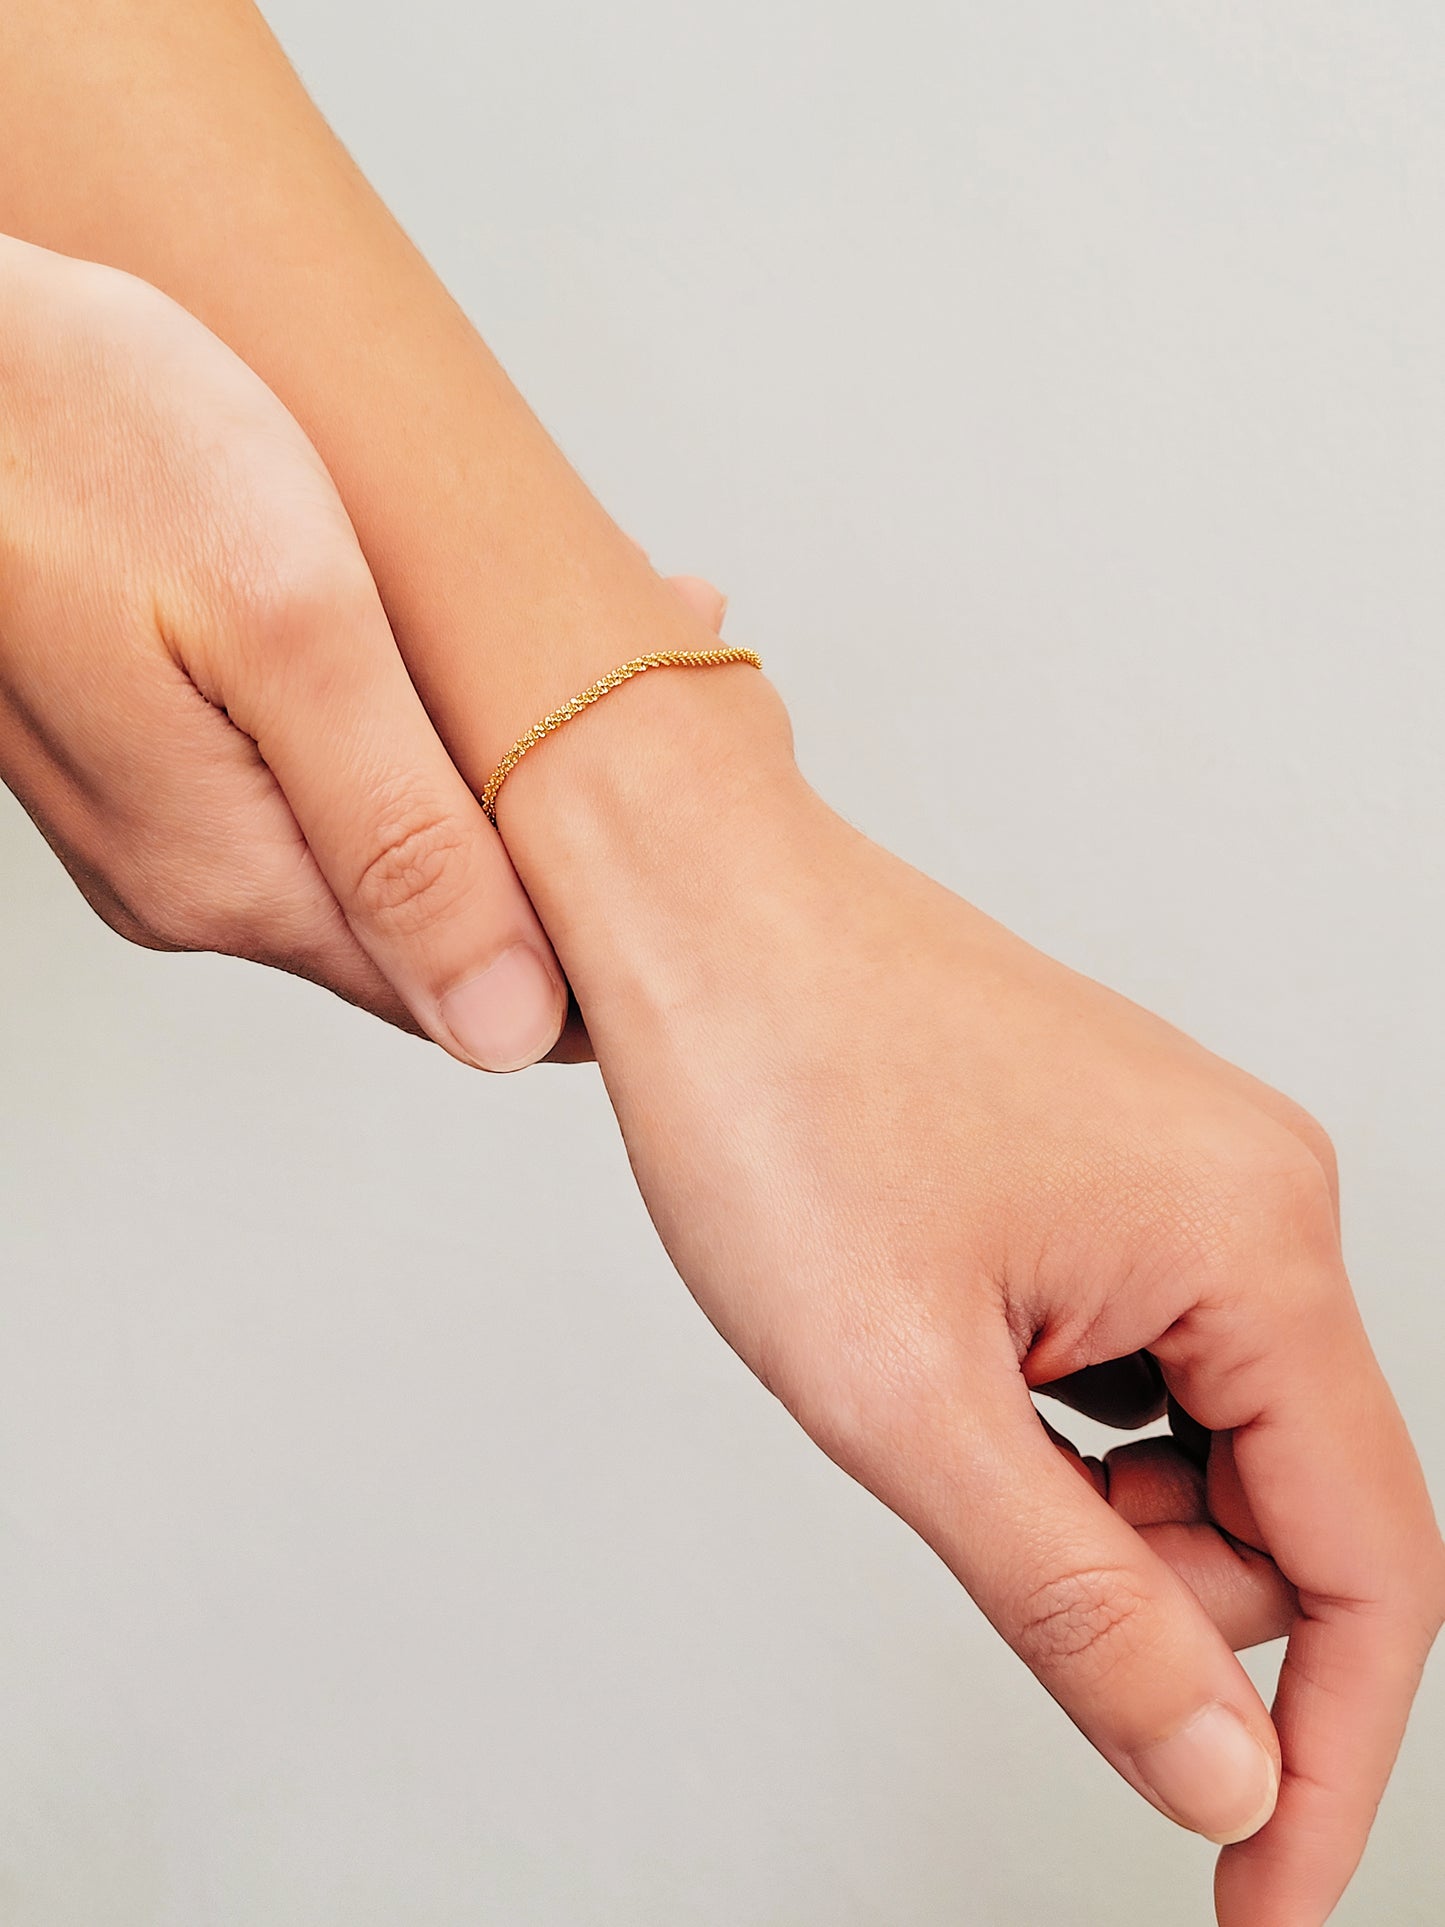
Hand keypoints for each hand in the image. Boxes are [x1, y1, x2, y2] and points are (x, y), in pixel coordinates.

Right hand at [0, 234, 722, 1066]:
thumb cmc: (91, 441)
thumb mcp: (289, 630)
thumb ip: (400, 841)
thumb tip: (504, 1029)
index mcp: (242, 878)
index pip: (472, 993)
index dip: (591, 919)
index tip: (681, 810)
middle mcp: (199, 886)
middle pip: (438, 918)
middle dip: (558, 829)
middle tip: (660, 690)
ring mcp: (169, 828)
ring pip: (390, 847)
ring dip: (495, 769)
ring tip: (600, 639)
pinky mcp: (155, 761)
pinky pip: (326, 787)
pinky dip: (417, 729)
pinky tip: (465, 643)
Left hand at [503, 668, 1443, 1925]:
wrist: (690, 906)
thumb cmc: (774, 1088)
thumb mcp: (906, 1397)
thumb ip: (1081, 1605)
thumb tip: (1219, 1775)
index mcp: (1252, 1239)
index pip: (1369, 1562)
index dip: (1325, 1756)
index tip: (1250, 1899)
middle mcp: (1252, 1189)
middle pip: (1281, 1503)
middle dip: (1148, 1579)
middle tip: (967, 1506)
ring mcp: (1183, 1166)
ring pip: (1195, 1432)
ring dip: (1080, 1488)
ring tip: (924, 1394)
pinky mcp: (1110, 1161)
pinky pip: (1133, 1350)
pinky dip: (1051, 1409)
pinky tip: (941, 1344)